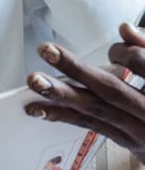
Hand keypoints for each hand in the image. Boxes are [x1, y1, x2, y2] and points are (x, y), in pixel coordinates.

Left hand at [25, 22, 144, 164]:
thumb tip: (124, 28)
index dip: (126, 52)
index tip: (117, 42)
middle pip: (110, 89)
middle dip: (76, 69)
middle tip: (47, 51)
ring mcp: (137, 131)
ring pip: (95, 110)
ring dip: (61, 95)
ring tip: (35, 81)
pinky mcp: (125, 141)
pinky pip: (91, 126)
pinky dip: (63, 116)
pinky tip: (39, 108)